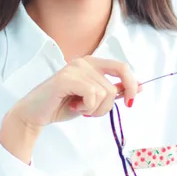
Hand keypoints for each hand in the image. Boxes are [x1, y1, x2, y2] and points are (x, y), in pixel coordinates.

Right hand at [8, 56, 139, 131]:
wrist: (36, 114)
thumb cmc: (63, 105)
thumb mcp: (95, 99)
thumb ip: (114, 91)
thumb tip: (140, 87)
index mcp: (93, 63)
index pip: (122, 67)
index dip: (132, 85)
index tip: (130, 102)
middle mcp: (85, 61)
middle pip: (113, 87)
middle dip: (107, 106)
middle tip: (92, 112)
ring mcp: (75, 68)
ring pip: (104, 94)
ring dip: (94, 109)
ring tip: (78, 108)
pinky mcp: (66, 78)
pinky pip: (92, 95)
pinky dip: (86, 107)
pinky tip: (73, 107)